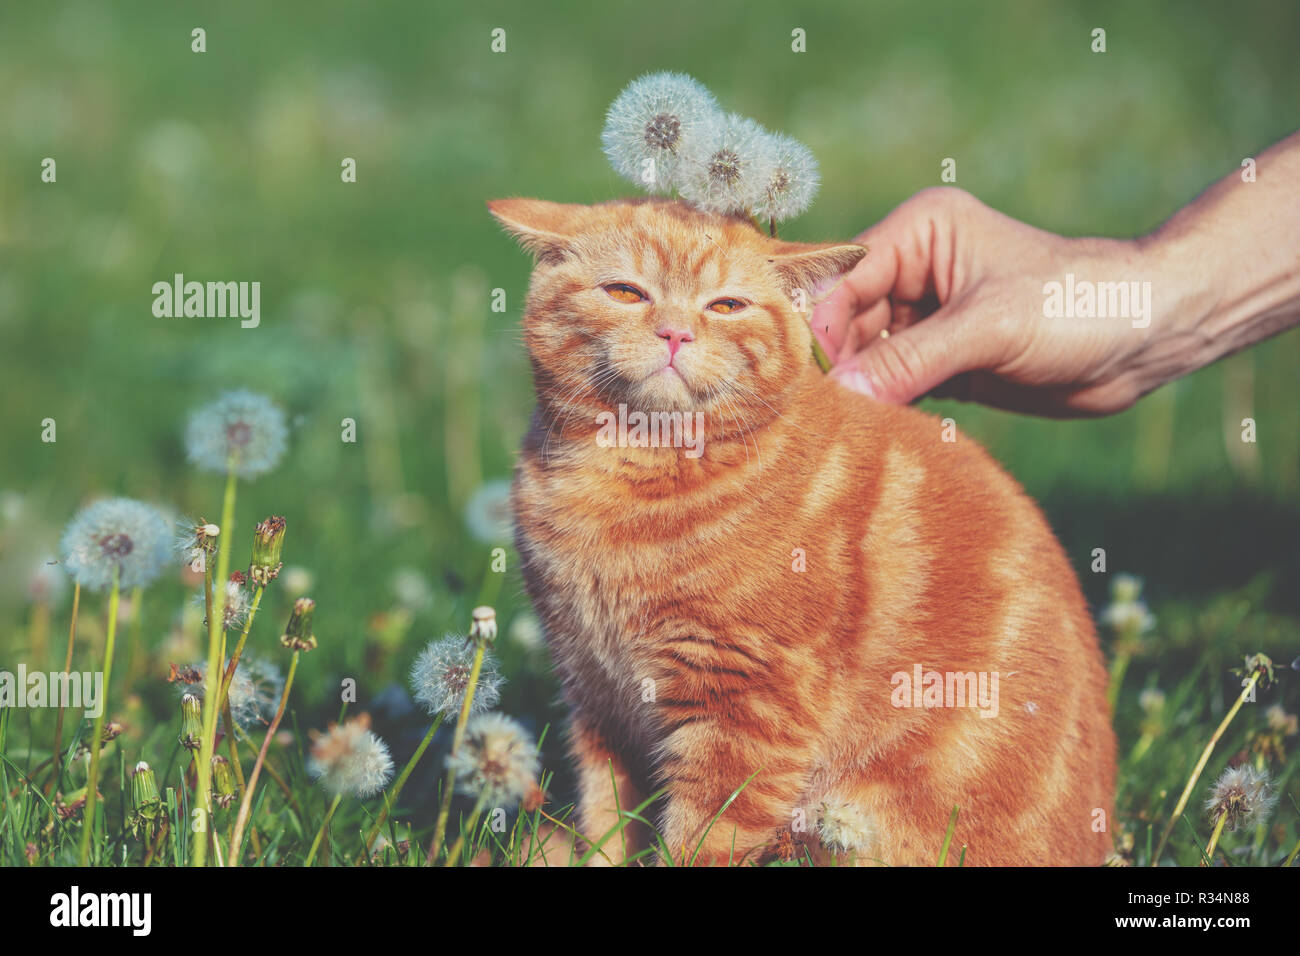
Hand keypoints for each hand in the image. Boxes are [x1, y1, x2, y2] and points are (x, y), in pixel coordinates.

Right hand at [811, 187, 1201, 416]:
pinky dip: (880, 407)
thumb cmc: (1076, 306)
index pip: (842, 279)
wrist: (1146, 338)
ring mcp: (924, 318)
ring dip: (854, 391)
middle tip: (812, 417)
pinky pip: (891, 383)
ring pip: (863, 357)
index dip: (821, 328)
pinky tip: (866, 432)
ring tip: (834, 430)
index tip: (802, 381)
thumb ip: (911, 360)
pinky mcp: (940, 361)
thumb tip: (840, 394)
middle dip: (832, 366)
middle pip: (845, 321)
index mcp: (919, 234)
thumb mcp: (989, 329)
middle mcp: (913, 272)